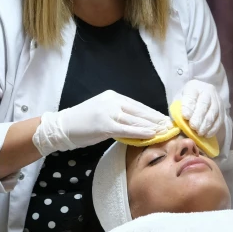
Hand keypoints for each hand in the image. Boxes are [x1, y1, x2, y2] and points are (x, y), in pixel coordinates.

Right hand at [32, 90, 172, 155]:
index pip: (138, 105)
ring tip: (164, 131)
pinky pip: (127, 129)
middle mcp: (112, 101)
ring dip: (152, 126)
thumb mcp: (102, 112)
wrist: (62, 126)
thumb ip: (119, 115)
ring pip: (136, 120)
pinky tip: (151, 135)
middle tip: (170, 126)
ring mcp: (108, 112)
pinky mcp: (105, 125)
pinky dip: (141, 132)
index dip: (153, 113)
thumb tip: (138, 123)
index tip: (164, 119)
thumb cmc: (82, 122)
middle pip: (140, 111)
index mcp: (113, 97)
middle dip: (156, 119)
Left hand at [178, 79, 224, 137]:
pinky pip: (219, 119)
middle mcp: (207, 91)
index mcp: (193, 86)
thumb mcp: (179, 101)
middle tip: (193, 127)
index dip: (189, 106)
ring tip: (199, 133)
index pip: (191, 95)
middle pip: (204, 104)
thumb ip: (176, 110)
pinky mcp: (222, 110)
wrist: (200, 97)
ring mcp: (217, 100)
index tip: (185, 116)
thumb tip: (173, 124)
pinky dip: (213, 128)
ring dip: (206, 124)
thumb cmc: (186, 101)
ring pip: (213, 112)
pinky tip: (206, 134)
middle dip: (198, 117)